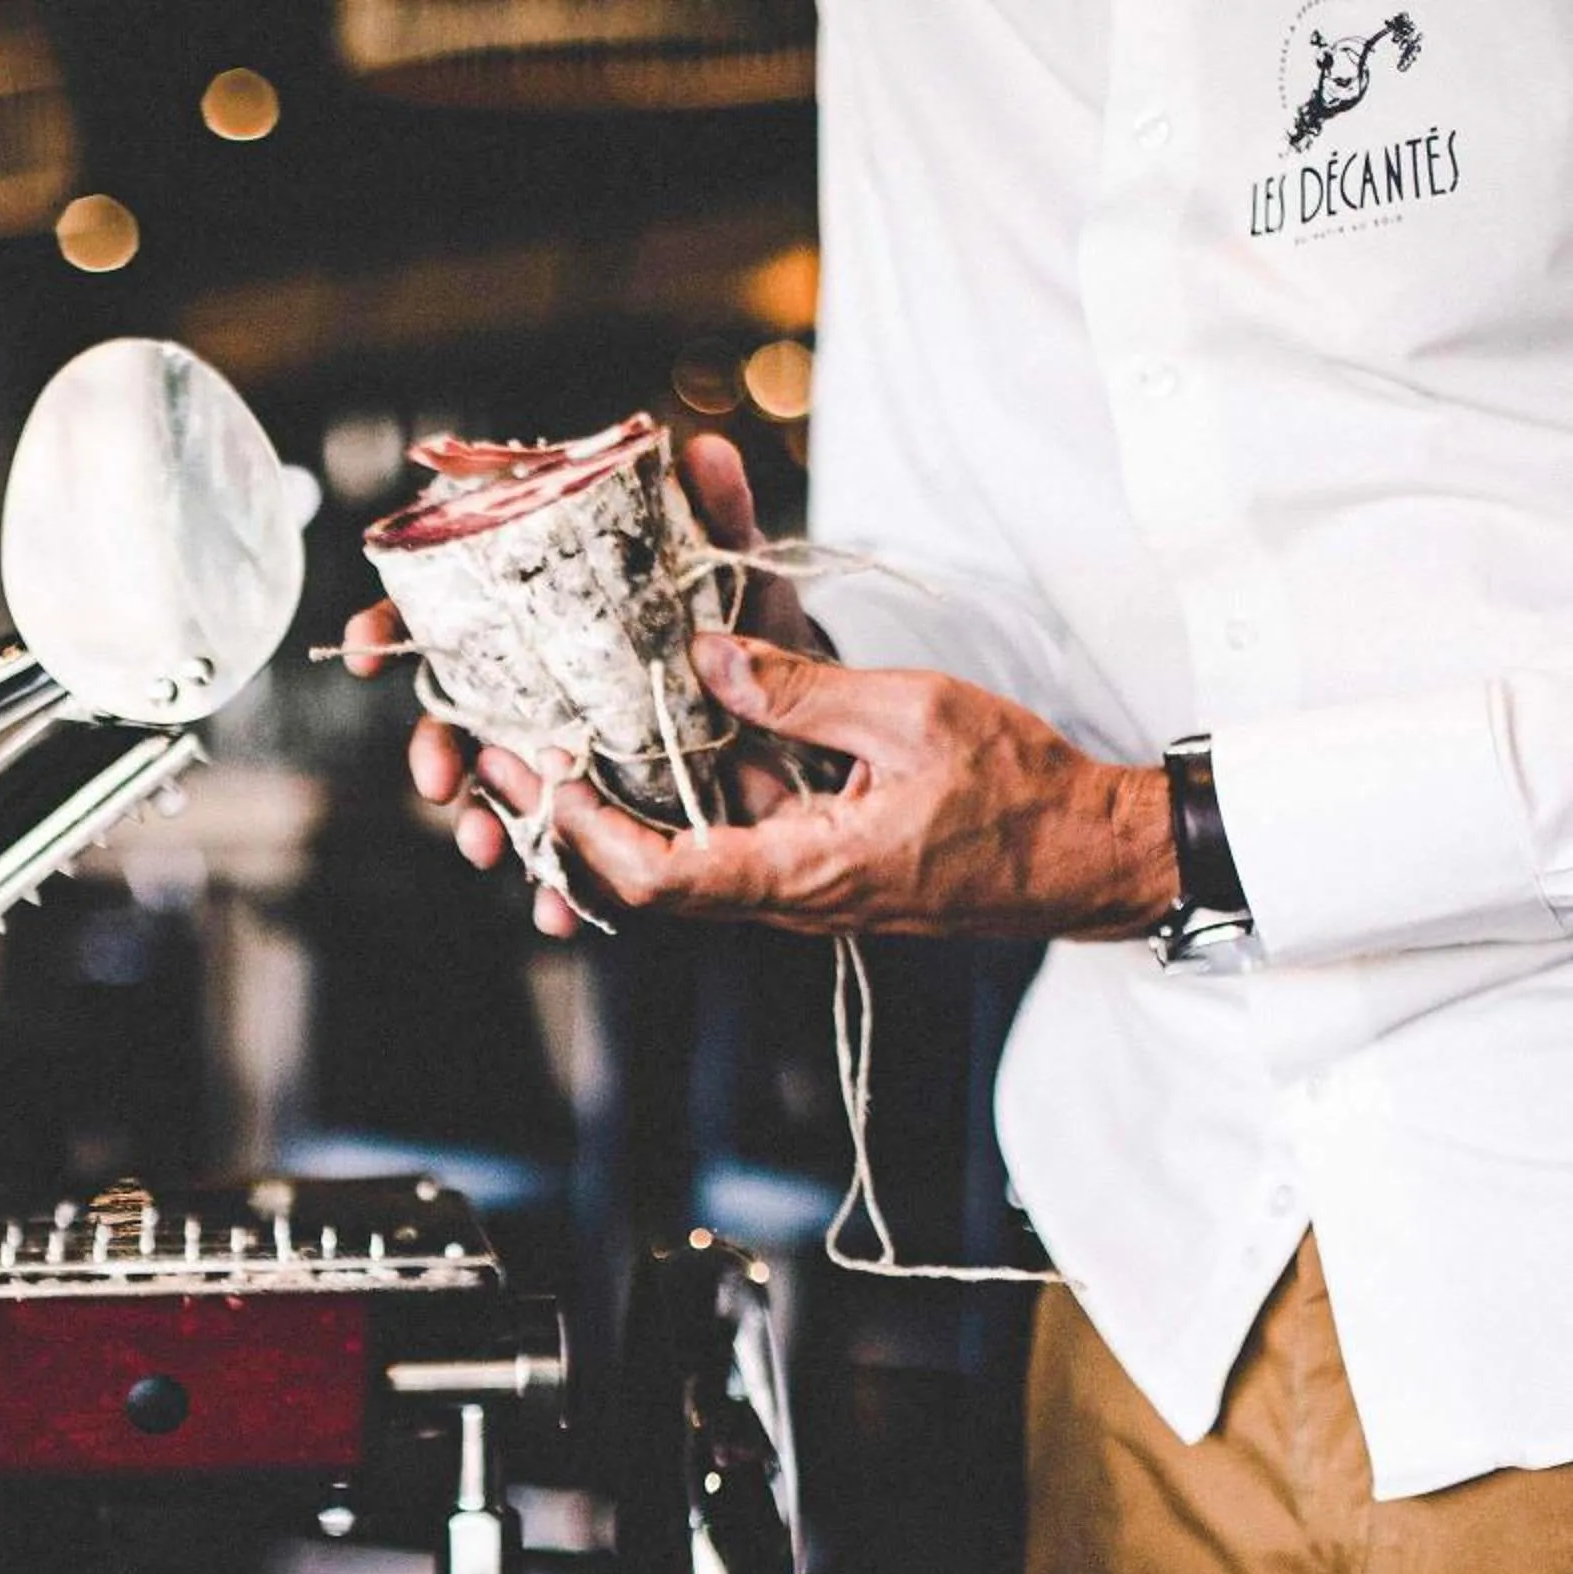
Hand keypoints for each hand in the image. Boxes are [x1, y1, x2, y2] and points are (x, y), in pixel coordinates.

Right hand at [349, 433, 830, 937]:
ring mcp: (553, 755)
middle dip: (435, 752)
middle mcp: (530, 689)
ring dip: (482, 824)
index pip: (442, 613)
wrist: (788, 708)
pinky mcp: (590, 814)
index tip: (373, 650)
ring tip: (491, 849)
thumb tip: (702, 450)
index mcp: (538, 620)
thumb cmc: (740, 626)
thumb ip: (717, 515)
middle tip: (438, 779)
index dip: (393, 626)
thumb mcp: (732, 572)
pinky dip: (554, 887)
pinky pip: (556, 853)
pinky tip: (558, 913)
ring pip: (493, 793)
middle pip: (449, 716)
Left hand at [487, 633, 1176, 940]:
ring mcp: (800, 877)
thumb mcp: (912, 714)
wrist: (1090, 854)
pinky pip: (734, 824)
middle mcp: (787, 889)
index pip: (659, 877)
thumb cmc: (1021, 792)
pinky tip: (665, 713)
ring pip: (687, 840)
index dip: (584, 831)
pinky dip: (695, 777)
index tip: (540, 774)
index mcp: (803, 870)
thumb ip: (802, 690)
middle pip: (650, 864)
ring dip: (629, 788)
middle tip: (512, 744)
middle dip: (577, 808)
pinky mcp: (817, 855)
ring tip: (563, 718)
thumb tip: (707, 655)